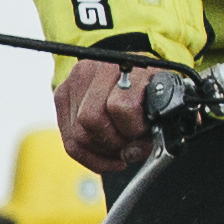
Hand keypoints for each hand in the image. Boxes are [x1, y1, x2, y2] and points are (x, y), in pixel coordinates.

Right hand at [53, 58, 157, 174]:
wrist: (132, 70)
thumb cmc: (150, 89)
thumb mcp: (161, 104)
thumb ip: (152, 130)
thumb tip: (131, 154)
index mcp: (129, 67)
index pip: (121, 106)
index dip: (133, 129)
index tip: (142, 134)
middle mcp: (97, 69)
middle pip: (92, 120)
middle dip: (113, 142)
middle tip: (128, 144)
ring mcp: (75, 81)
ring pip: (78, 134)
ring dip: (101, 151)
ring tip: (118, 149)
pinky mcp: (62, 95)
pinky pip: (69, 141)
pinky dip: (89, 156)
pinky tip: (105, 156)